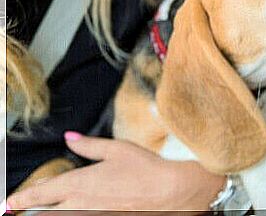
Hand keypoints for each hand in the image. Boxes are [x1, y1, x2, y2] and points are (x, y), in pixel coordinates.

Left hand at [7, 132, 224, 212]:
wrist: (169, 191)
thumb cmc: (145, 168)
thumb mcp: (116, 149)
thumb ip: (89, 145)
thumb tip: (69, 137)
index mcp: (80, 183)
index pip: (43, 192)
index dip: (23, 198)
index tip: (10, 202)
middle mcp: (81, 204)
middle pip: (47, 213)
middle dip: (32, 212)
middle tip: (18, 211)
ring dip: (51, 215)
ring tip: (43, 213)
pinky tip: (76, 212)